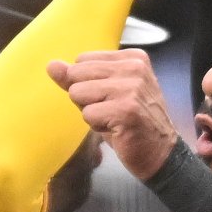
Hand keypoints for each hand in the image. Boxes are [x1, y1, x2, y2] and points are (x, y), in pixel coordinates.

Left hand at [48, 50, 177, 179]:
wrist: (160, 153)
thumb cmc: (131, 122)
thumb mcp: (104, 93)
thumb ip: (77, 77)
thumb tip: (51, 65)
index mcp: (133, 58)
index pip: (82, 60)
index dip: (88, 84)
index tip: (112, 99)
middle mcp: (135, 68)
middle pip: (77, 74)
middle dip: (87, 98)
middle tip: (112, 112)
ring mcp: (132, 88)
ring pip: (79, 93)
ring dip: (91, 113)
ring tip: (113, 120)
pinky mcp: (126, 110)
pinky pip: (87, 114)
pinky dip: (97, 127)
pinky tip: (117, 130)